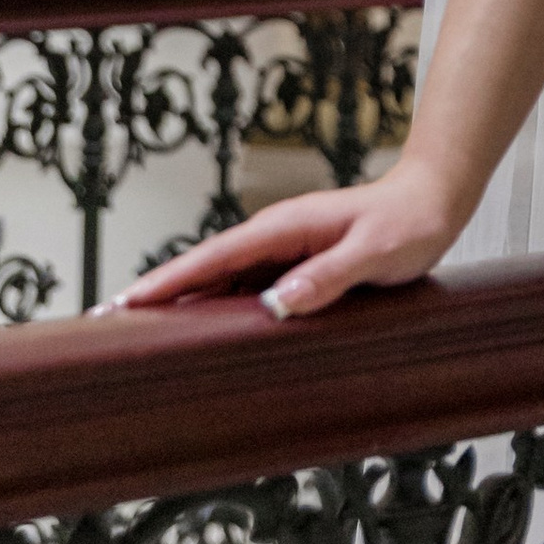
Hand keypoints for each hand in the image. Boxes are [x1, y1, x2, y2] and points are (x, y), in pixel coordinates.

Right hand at [105, 153, 466, 322]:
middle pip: (204, 271)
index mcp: (283, 228)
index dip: (167, 283)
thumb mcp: (374, 252)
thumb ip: (329, 276)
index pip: (212, 259)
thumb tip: (278, 303)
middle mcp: (275, 237)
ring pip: (222, 283)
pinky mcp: (296, 266)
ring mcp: (283, 252)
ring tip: (140, 342)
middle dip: (158, 297)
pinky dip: (220, 310)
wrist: (434, 200)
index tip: (124, 304)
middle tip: (109, 329)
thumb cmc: (408, 223)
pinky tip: (203, 337)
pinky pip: (247, 291)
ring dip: (185, 307)